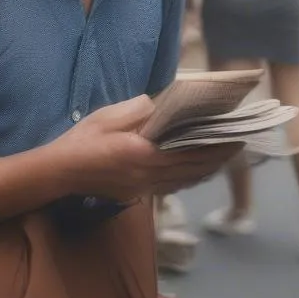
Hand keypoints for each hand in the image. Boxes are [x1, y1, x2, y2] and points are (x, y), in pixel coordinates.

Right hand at [52, 96, 244, 200]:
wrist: (60, 172)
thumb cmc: (82, 141)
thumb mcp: (108, 116)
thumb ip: (137, 109)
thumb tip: (161, 105)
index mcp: (144, 155)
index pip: (191, 153)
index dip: (216, 146)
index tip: (234, 135)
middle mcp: (149, 176)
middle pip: (194, 170)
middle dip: (218, 158)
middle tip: (237, 143)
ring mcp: (145, 188)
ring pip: (186, 181)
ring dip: (207, 169)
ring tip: (223, 155)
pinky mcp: (138, 192)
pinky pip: (173, 186)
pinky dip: (190, 177)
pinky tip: (195, 170)